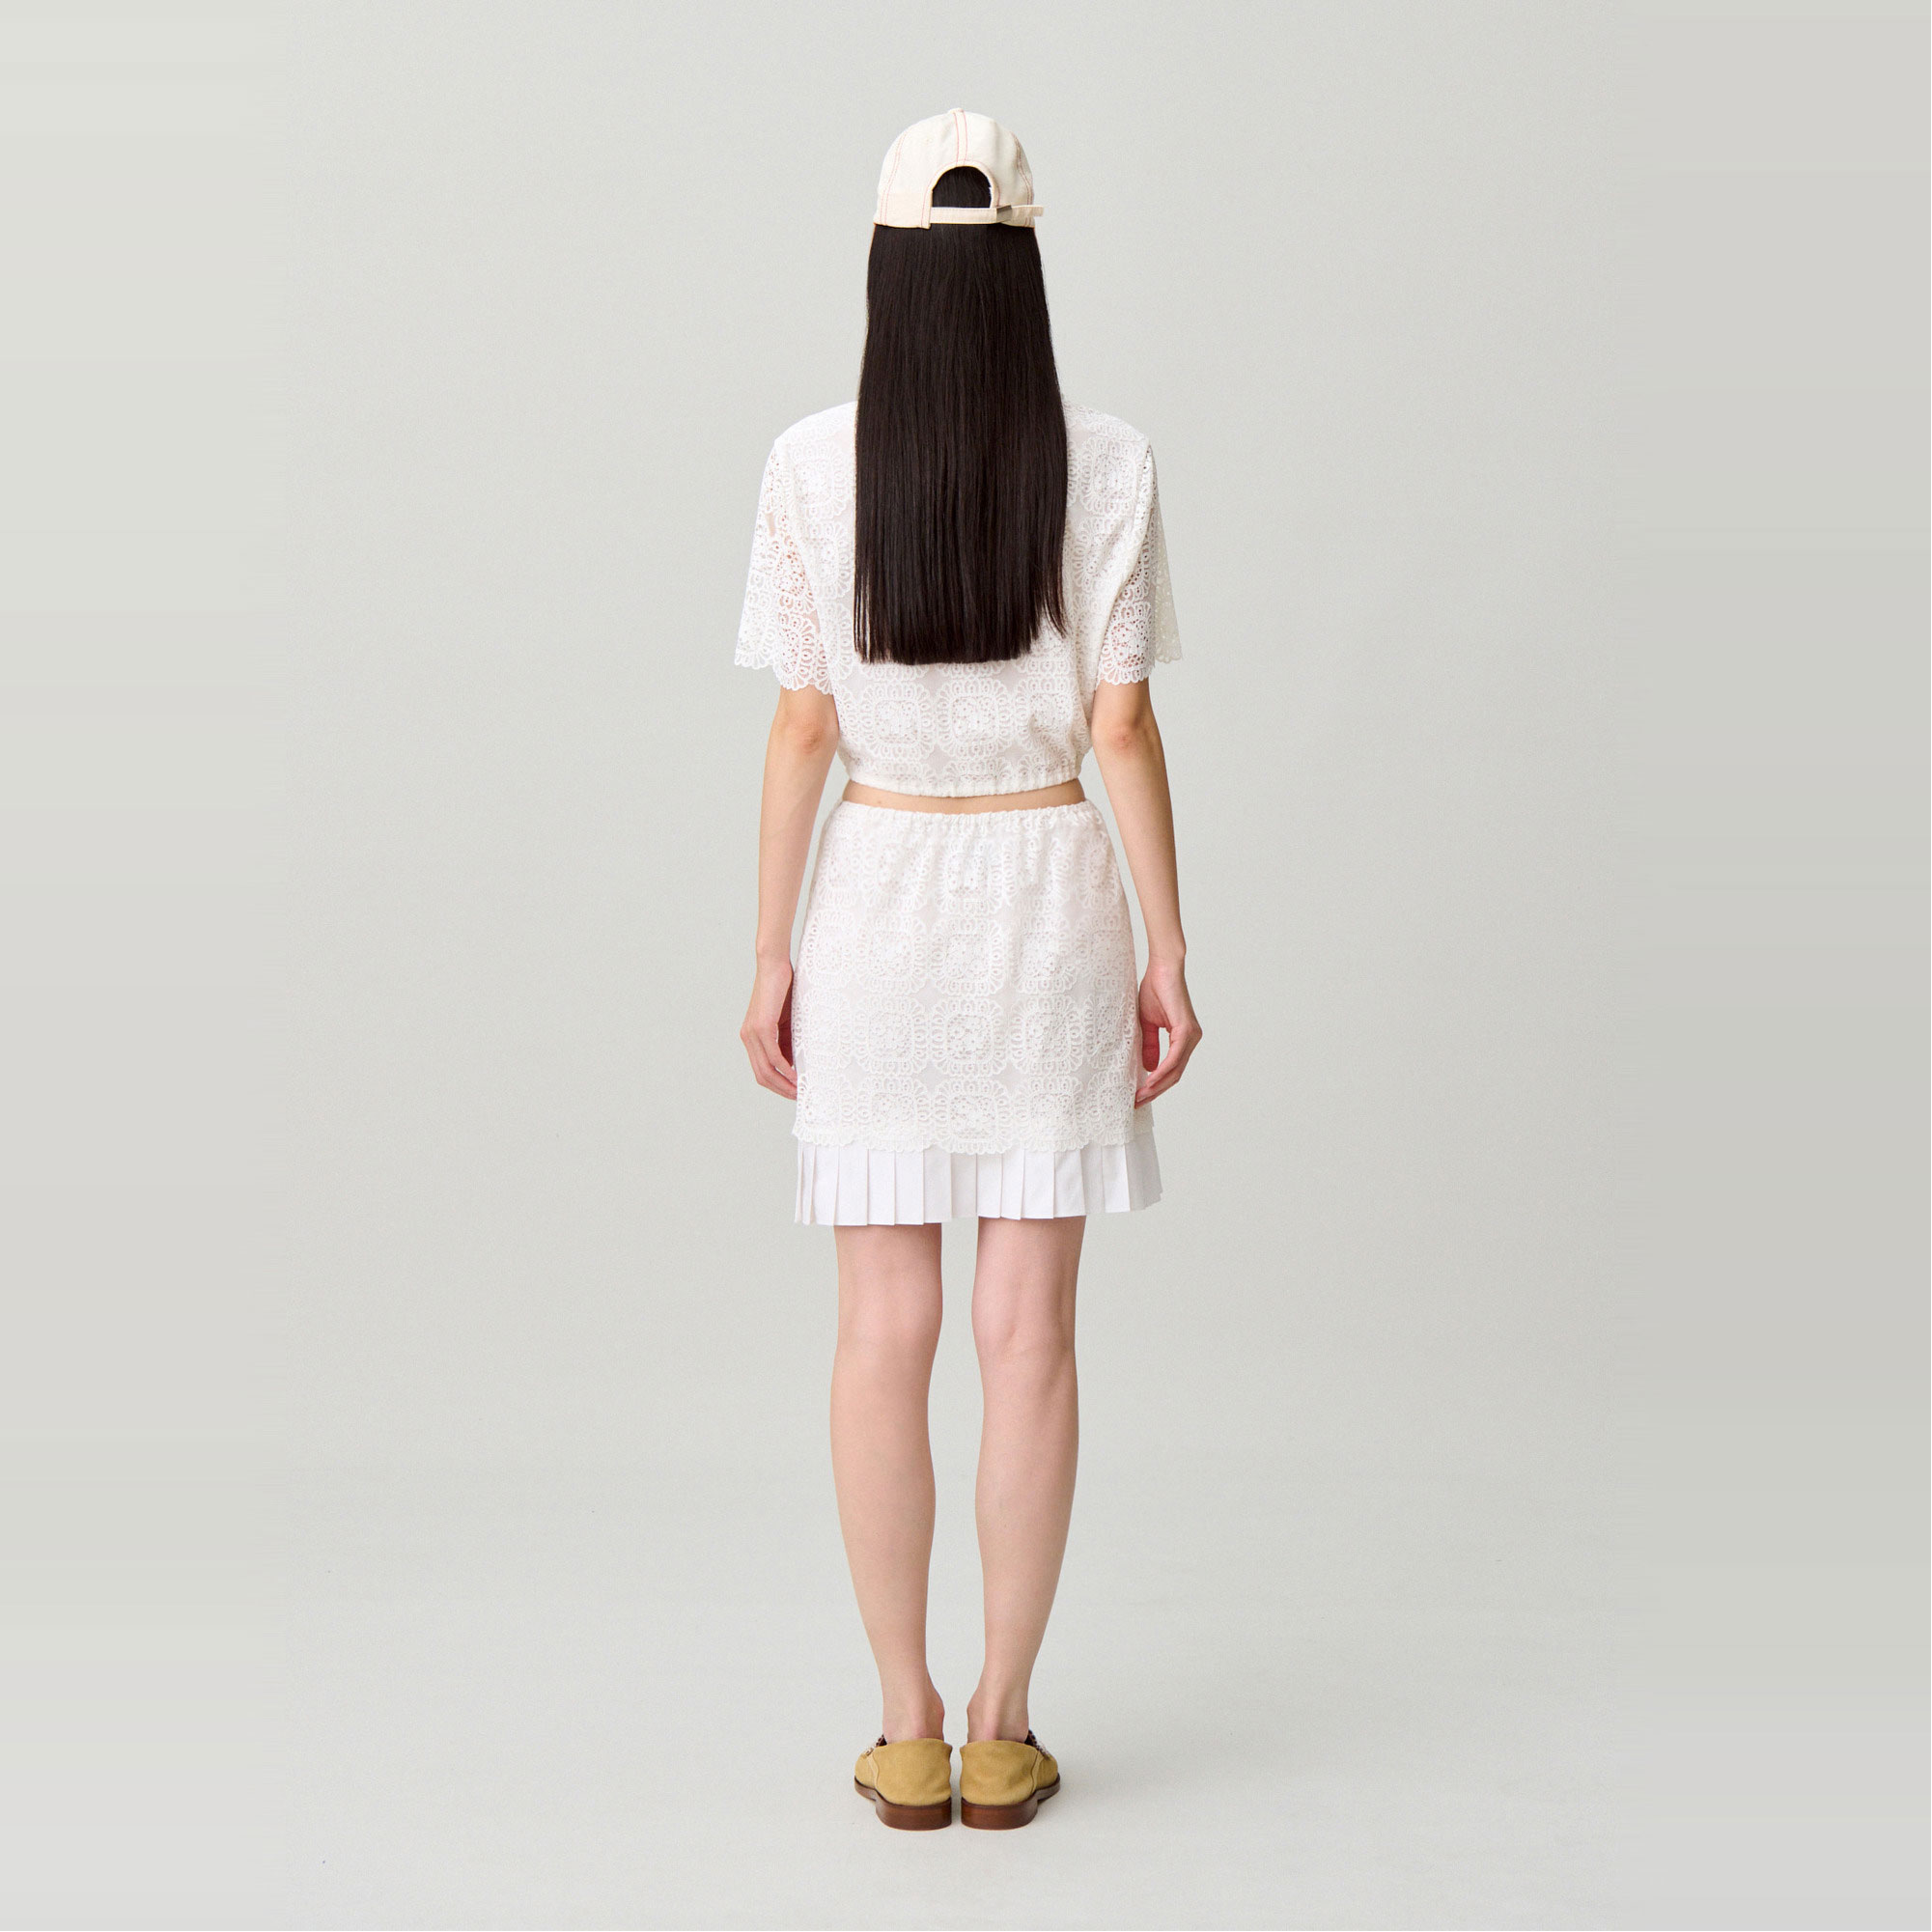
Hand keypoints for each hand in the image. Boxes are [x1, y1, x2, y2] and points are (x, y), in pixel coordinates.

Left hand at [740, 956, 796, 1098]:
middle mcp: (748, 1038)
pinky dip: (784, 1069)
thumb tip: (794, 1064)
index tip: (794, 1092)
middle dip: (781, 1090)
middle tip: (799, 1097)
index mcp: (752, 1038)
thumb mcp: (787, 1022)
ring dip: (783, 1083)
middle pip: (761, 1075)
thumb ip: (788, 1042)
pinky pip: (772, 1055)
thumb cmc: (783, 989)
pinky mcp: (761, 1027)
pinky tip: (796, 1075)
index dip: (777, 1085)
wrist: (774, 965)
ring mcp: (752, 1033)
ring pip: (765, 1069)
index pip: (761, 1070)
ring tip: (799, 1091)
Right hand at [1133, 956, 1200, 1106]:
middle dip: (1155, 1091)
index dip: (1156, 1085)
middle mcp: (1191, 1040)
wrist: (1163, 968)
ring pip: (1175, 1071)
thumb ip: (1149, 1046)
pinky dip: (1161, 1071)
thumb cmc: (1155, 990)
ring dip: (1157, 1086)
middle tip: (1136, 1103)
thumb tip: (1148, 1068)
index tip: (1138, 1096)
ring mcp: (1191, 1036)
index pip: (1171, 1070)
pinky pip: (1174, 1058)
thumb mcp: (1147, 1024)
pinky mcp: (1186, 1030)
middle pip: (1175, 1075)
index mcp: (1183, 1039)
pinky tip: (1149, 1080)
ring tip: (1140, 1096)